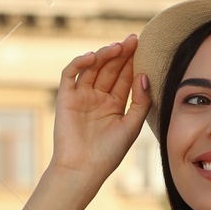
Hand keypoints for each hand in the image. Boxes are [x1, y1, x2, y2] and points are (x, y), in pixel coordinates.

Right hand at [48, 34, 154, 186]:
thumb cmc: (108, 153)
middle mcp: (97, 97)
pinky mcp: (65, 97)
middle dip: (121, 54)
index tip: (145, 47)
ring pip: (92, 68)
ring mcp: (81, 96)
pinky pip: (70, 74)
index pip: (125, 77)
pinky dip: (80, 63)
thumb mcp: (132, 126)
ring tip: (118, 47)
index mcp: (114, 104)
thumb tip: (144, 75)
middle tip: (134, 40)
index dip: (133, 62)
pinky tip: (93, 57)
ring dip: (104, 55)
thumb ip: (140, 101)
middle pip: (110, 69)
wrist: (82, 169)